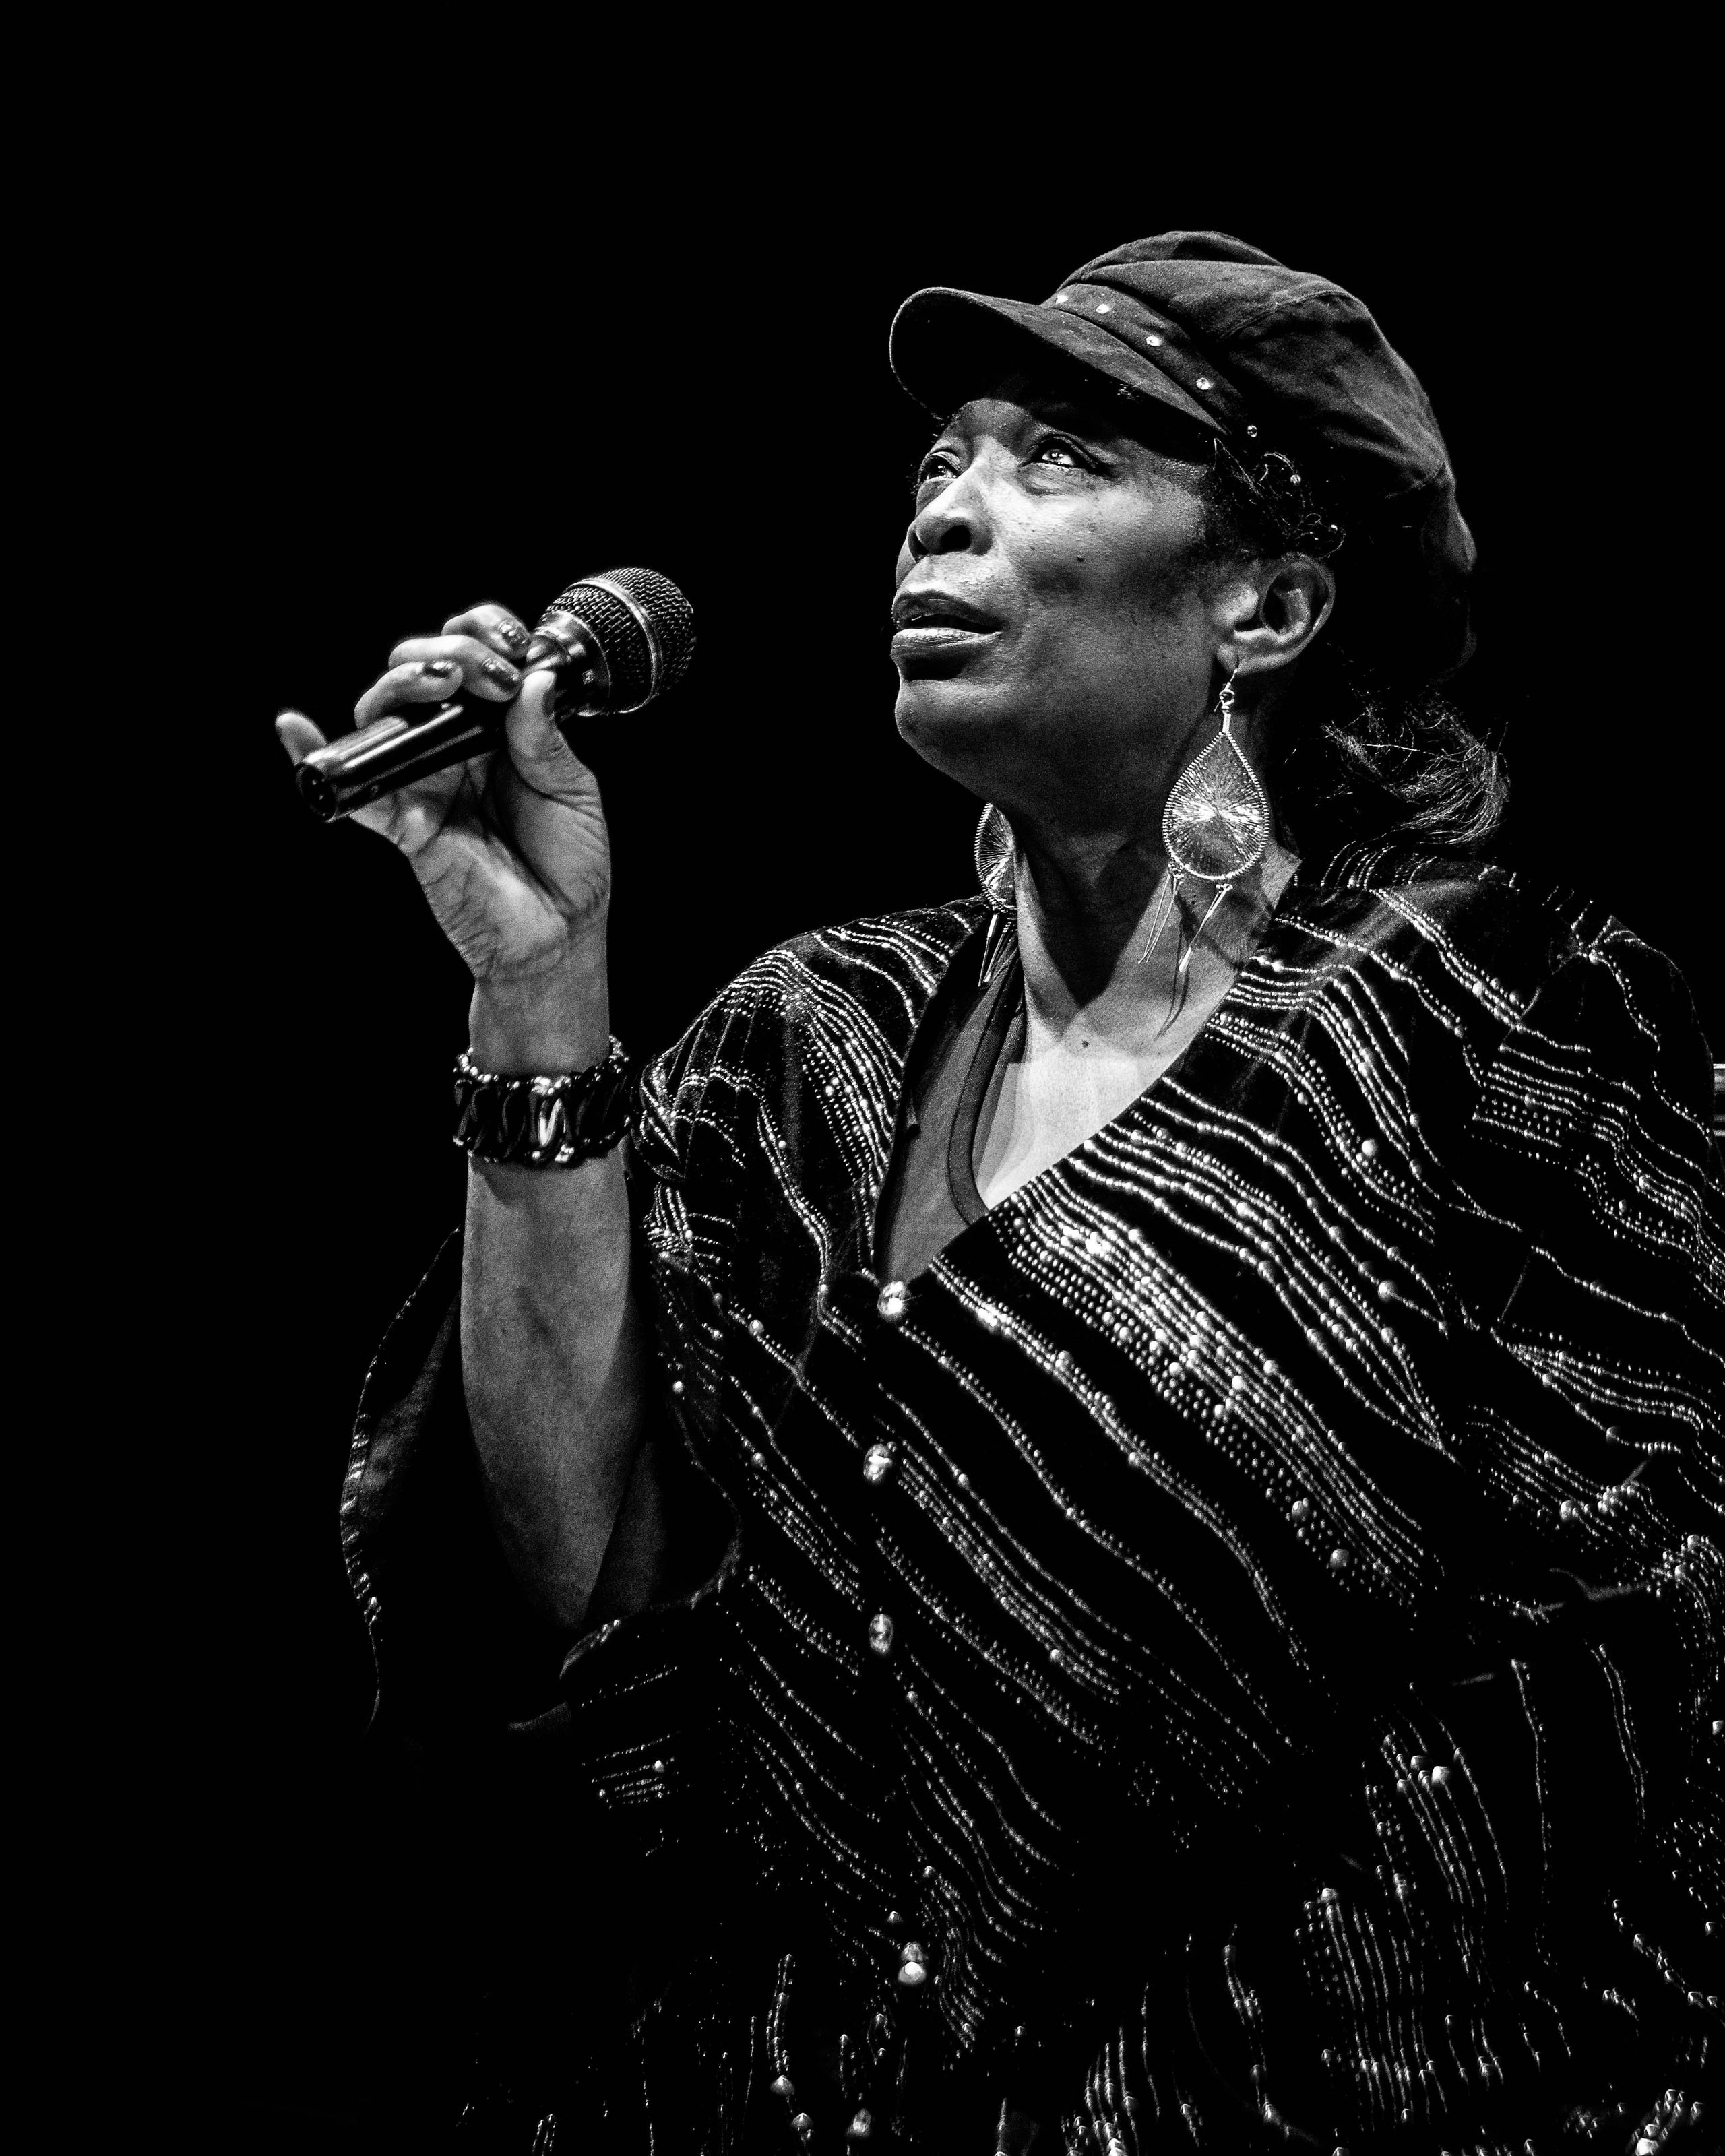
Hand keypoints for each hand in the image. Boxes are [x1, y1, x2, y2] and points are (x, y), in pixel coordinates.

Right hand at [277, 603, 612, 1002]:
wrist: (559, 935)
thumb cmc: (569, 865)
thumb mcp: (572, 790)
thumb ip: (545, 736)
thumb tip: (531, 680)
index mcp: (496, 731)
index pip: (470, 658)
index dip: (480, 634)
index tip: (511, 645)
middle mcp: (453, 748)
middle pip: (418, 674)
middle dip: (448, 655)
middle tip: (487, 675)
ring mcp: (424, 782)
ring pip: (385, 713)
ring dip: (405, 683)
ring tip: (444, 684)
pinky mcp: (402, 822)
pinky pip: (354, 787)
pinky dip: (318, 754)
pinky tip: (296, 728)